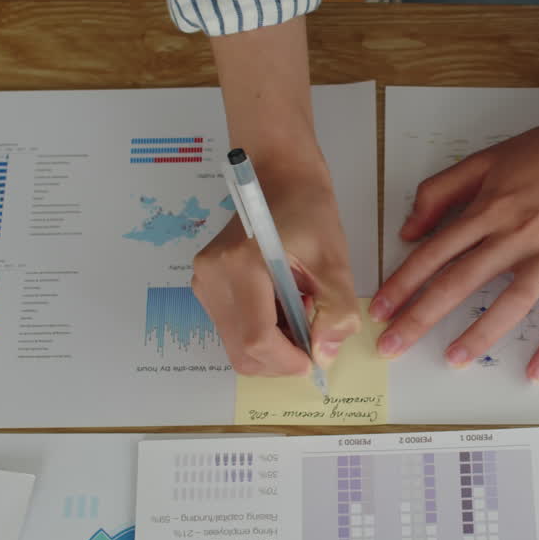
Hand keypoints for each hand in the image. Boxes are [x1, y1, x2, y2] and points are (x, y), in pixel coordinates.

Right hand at [193, 173, 360, 375]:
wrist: (279, 178)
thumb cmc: (309, 212)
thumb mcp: (334, 262)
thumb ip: (335, 312)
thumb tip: (324, 355)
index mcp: (242, 264)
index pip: (257, 338)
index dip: (288, 361)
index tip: (315, 361)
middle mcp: (213, 277)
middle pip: (242, 351)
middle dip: (280, 359)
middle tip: (311, 339)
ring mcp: (204, 282)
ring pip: (237, 345)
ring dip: (273, 345)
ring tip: (298, 311)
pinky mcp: (205, 286)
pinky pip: (233, 329)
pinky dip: (261, 331)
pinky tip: (282, 306)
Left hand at [369, 107, 538, 381]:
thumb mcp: (489, 158)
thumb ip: (442, 190)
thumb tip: (410, 230)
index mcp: (489, 209)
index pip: (434, 253)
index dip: (403, 284)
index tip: (380, 311)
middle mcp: (516, 235)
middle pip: (460, 282)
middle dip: (421, 317)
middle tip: (393, 347)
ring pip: (510, 302)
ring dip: (479, 334)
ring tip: (453, 360)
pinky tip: (535, 370)